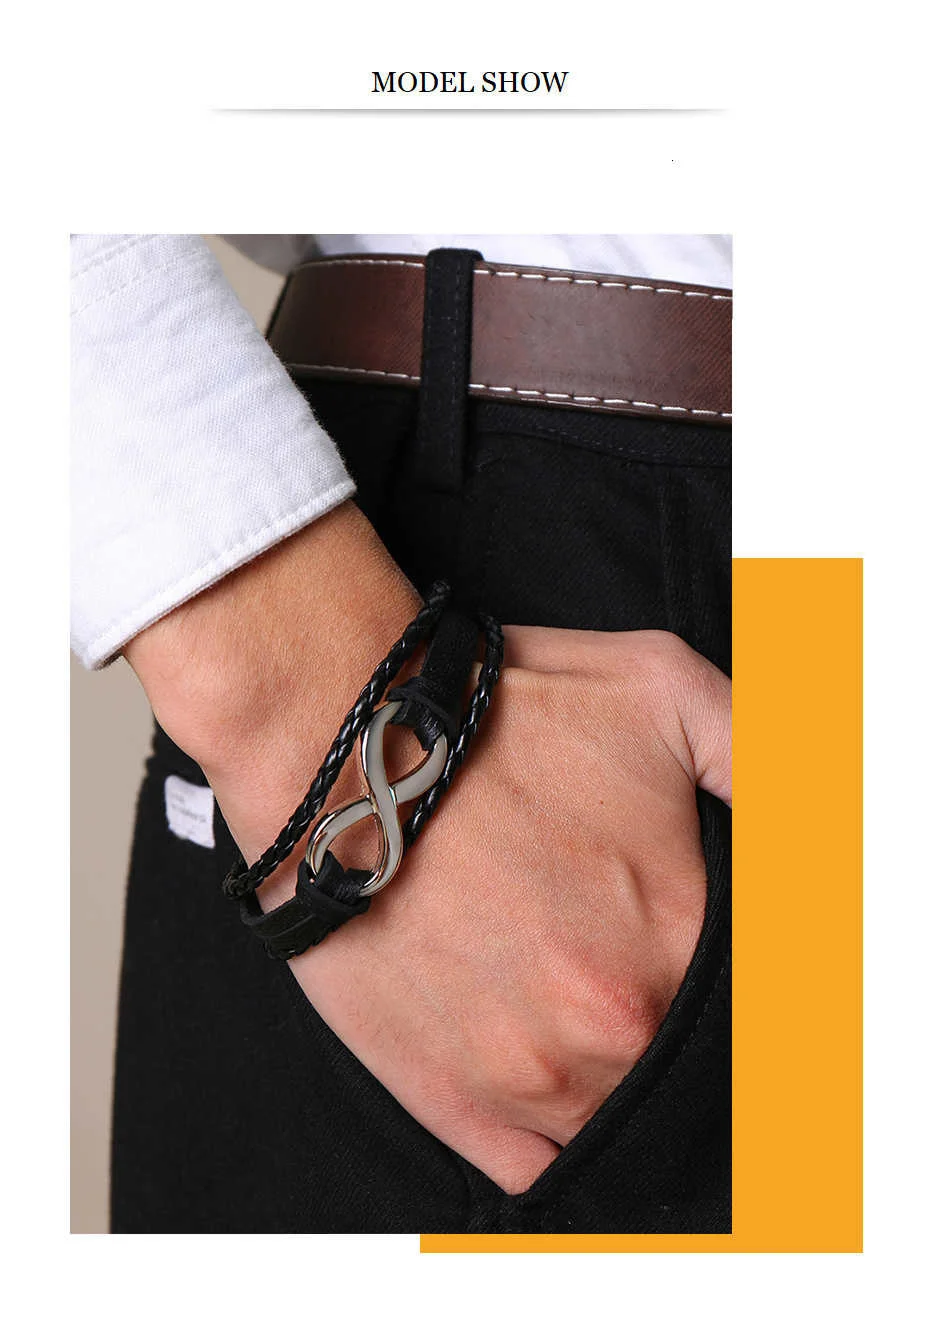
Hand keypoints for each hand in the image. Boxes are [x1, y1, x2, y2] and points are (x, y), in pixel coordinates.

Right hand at [126, 504, 729, 1194]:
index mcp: (680, 938)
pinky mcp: (448, 1098)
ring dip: (610, 1069)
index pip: (759, 1004)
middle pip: (682, 1059)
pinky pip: (534, 1166)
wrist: (335, 745)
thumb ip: (771, 757)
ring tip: (567, 995)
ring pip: (615, 1114)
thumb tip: (827, 820)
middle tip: (616, 953)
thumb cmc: (495, 716)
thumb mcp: (665, 690)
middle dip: (667, 1011)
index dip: (738, 977)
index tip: (691, 940)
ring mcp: (527, 1075)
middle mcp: (612, 1025)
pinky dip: (550, 1130)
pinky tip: (536, 1061)